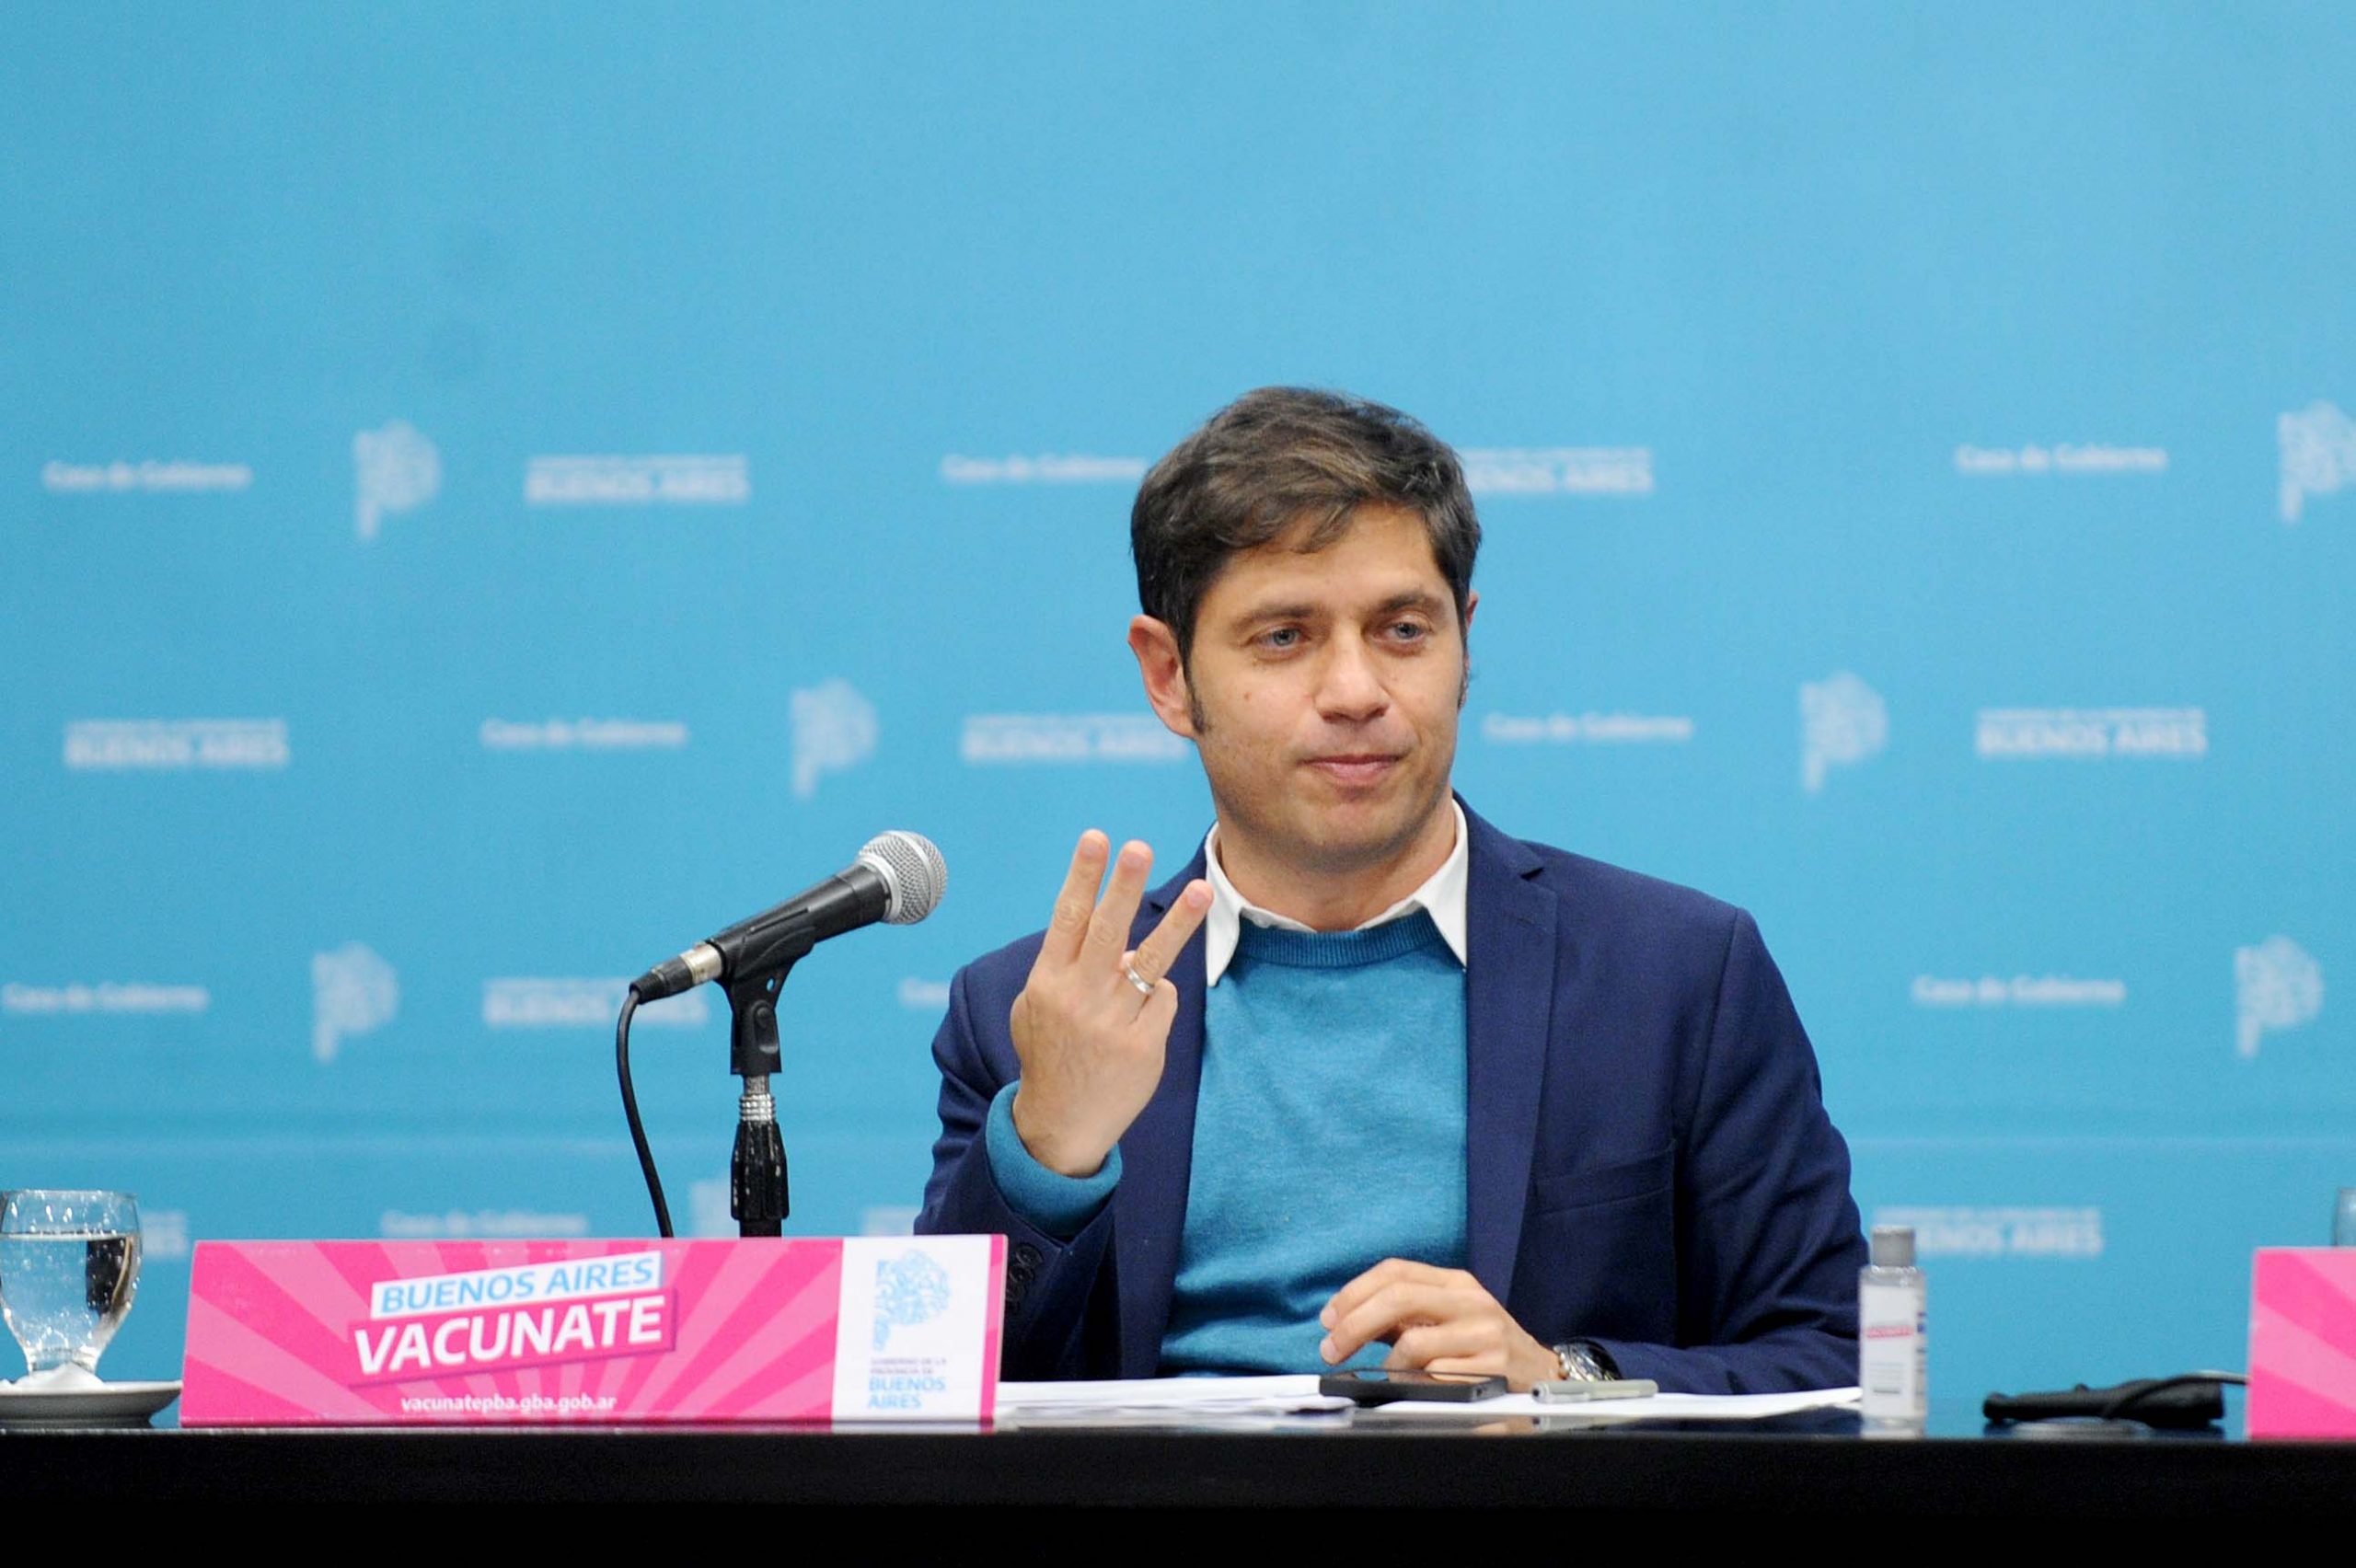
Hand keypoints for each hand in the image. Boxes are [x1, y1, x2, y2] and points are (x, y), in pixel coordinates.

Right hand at [1008, 831, 1211, 1177]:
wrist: (1060, 1125)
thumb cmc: (1050, 1054)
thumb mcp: (1035, 1008)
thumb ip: (1064, 968)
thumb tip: (1111, 940)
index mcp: (1048, 982)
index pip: (1068, 918)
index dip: (1083, 876)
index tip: (1097, 838)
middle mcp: (1079, 998)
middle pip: (1108, 931)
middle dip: (1123, 886)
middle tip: (1139, 847)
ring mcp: (1113, 1024)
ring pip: (1152, 962)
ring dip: (1179, 923)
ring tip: (1204, 889)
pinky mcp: (1143, 1047)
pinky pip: (1163, 1000)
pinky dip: (1156, 999)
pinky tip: (1138, 1019)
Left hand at [1318, 1259, 1560, 1391]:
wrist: (1542, 1374)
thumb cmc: (1484, 1347)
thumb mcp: (1447, 1320)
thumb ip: (1403, 1317)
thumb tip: (1346, 1322)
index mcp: (1456, 1283)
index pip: (1395, 1271)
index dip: (1354, 1292)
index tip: (1329, 1318)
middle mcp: (1471, 1301)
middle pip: (1398, 1297)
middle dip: (1354, 1325)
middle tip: (1331, 1350)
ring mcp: (1485, 1333)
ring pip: (1414, 1343)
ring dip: (1387, 1366)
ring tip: (1388, 1376)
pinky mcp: (1494, 1368)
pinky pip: (1437, 1378)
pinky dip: (1418, 1386)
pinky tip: (1421, 1390)